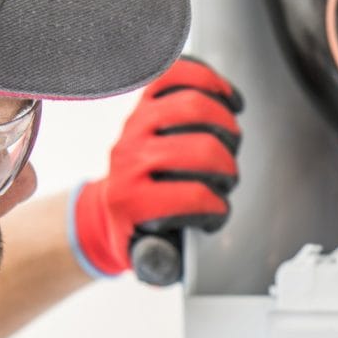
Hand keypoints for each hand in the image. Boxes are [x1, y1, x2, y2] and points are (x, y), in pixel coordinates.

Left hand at [71, 57, 243, 277]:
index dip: (216, 208)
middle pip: (201, 149)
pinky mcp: (143, 102)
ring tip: (229, 142)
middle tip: (226, 178)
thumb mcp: (146, 258)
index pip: (192, 196)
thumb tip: (170, 258)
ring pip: (194, 106)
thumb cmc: (136, 231)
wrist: (108, 208)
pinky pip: (178, 74)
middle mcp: (129, 158)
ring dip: (226, 126)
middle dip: (226, 167)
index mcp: (129, 201)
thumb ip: (161, 263)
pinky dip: (209, 81)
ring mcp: (135, 125)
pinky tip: (226, 100)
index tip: (216, 212)